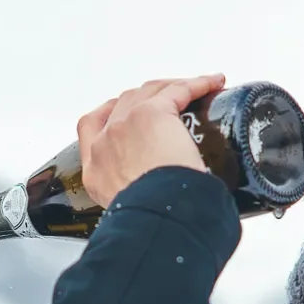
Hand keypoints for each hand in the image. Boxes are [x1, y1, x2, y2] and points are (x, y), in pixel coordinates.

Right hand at [75, 74, 223, 208]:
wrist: (155, 217)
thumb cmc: (150, 219)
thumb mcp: (129, 212)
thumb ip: (137, 197)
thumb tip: (167, 198)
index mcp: (95, 169)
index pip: (92, 127)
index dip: (110, 114)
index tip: (126, 113)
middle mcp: (104, 142)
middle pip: (123, 102)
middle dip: (146, 97)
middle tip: (171, 101)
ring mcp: (124, 124)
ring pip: (148, 91)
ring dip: (171, 88)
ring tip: (195, 90)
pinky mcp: (152, 113)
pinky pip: (178, 90)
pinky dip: (198, 84)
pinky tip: (212, 84)